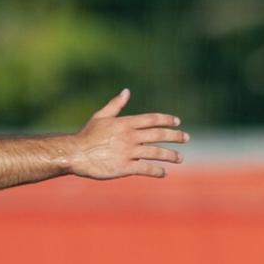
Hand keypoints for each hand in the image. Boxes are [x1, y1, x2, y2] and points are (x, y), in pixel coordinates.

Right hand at [68, 89, 189, 179]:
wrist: (76, 153)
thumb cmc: (87, 135)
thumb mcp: (101, 116)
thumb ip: (116, 104)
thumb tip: (127, 91)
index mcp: (126, 123)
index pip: (152, 119)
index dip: (167, 120)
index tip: (178, 122)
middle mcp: (130, 136)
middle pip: (159, 134)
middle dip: (175, 136)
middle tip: (187, 138)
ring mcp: (128, 152)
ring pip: (156, 152)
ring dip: (171, 155)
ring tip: (180, 158)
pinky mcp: (125, 167)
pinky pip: (146, 169)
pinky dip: (157, 170)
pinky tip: (164, 172)